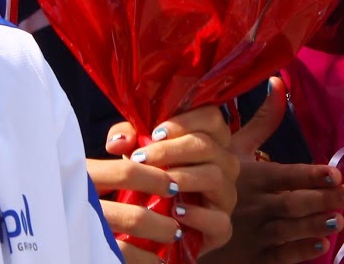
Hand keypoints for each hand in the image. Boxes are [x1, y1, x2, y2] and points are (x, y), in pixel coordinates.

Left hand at [93, 107, 239, 257]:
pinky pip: (219, 219)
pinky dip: (198, 215)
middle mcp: (225, 163)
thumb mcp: (139, 152)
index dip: (185, 121)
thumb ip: (128, 138)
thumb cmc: (151, 176)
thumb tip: (117, 142)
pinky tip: (175, 211)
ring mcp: (227, 194)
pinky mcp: (223, 226)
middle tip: (141, 159)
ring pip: (215, 176)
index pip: (212, 117)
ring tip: (156, 183)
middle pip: (207, 145)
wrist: (156, 223)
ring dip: (182, 177)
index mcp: (211, 138)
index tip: (154, 133)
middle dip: (171, 150)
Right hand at [206, 79, 343, 263]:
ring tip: (339, 220)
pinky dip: (298, 252)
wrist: (180, 218)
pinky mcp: (250, 257)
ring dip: (314, 225)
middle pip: (293, 203)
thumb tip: (278, 82)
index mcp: (251, 176)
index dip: (310, 175)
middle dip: (325, 199)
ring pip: (288, 230)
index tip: (335, 172)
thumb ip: (262, 120)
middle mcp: (253, 204)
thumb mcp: (232, 147)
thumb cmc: (211, 177)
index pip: (285, 175)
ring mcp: (252, 234)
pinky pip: (277, 257)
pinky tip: (320, 246)